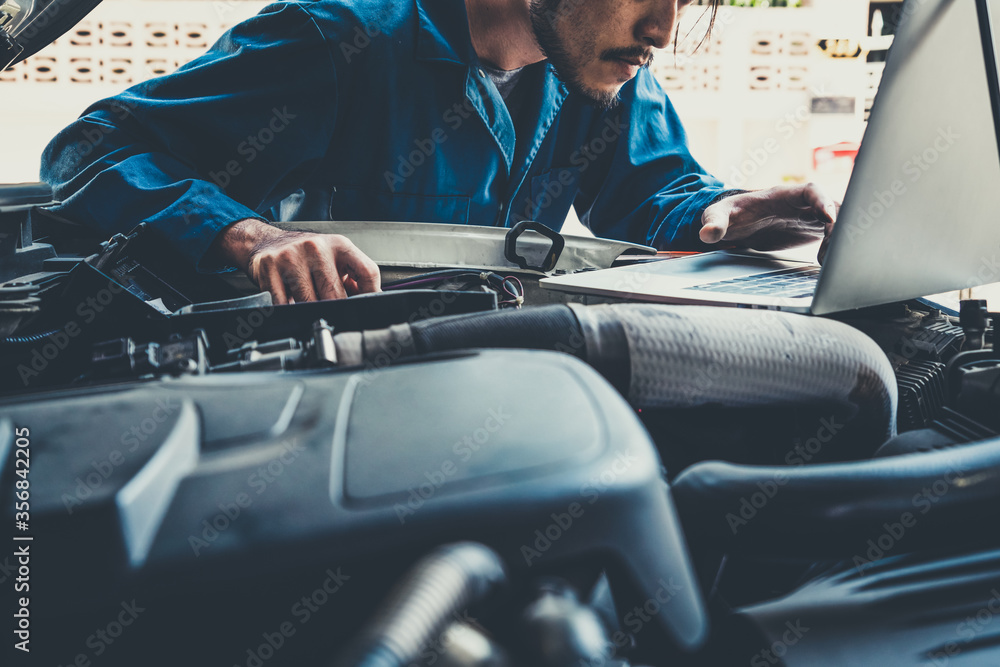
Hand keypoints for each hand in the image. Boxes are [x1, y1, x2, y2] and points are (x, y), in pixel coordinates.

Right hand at [212, 219, 380, 303]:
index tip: (368, 306)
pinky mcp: (270, 268)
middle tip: (334, 314)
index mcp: (339, 245)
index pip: (367, 271)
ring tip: (310, 305)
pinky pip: (284, 304)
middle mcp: (316, 248)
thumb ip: (353, 276)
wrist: (266, 243)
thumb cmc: (305, 253)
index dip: (371, 293)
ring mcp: (292, 257)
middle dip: (336, 308)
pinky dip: (290, 310)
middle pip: (336, 294)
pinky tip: (291, 303)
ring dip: (311, 311)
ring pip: (310, 301)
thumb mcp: (334, 257)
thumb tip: (371, 301)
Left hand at [699, 183, 839, 262]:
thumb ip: (714, 222)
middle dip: (840, 224)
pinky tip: (825, 264)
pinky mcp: (811, 231)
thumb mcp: (718, 215)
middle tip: (835, 248)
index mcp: (783, 195)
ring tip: (827, 260)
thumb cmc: (731, 213)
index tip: (828, 217)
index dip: (822, 201)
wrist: (737, 223)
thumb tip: (706, 234)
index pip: (811, 191)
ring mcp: (809, 217)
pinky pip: (832, 236)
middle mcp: (801, 204)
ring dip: (839, 239)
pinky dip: (834, 248)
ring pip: (837, 222)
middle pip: (833, 206)